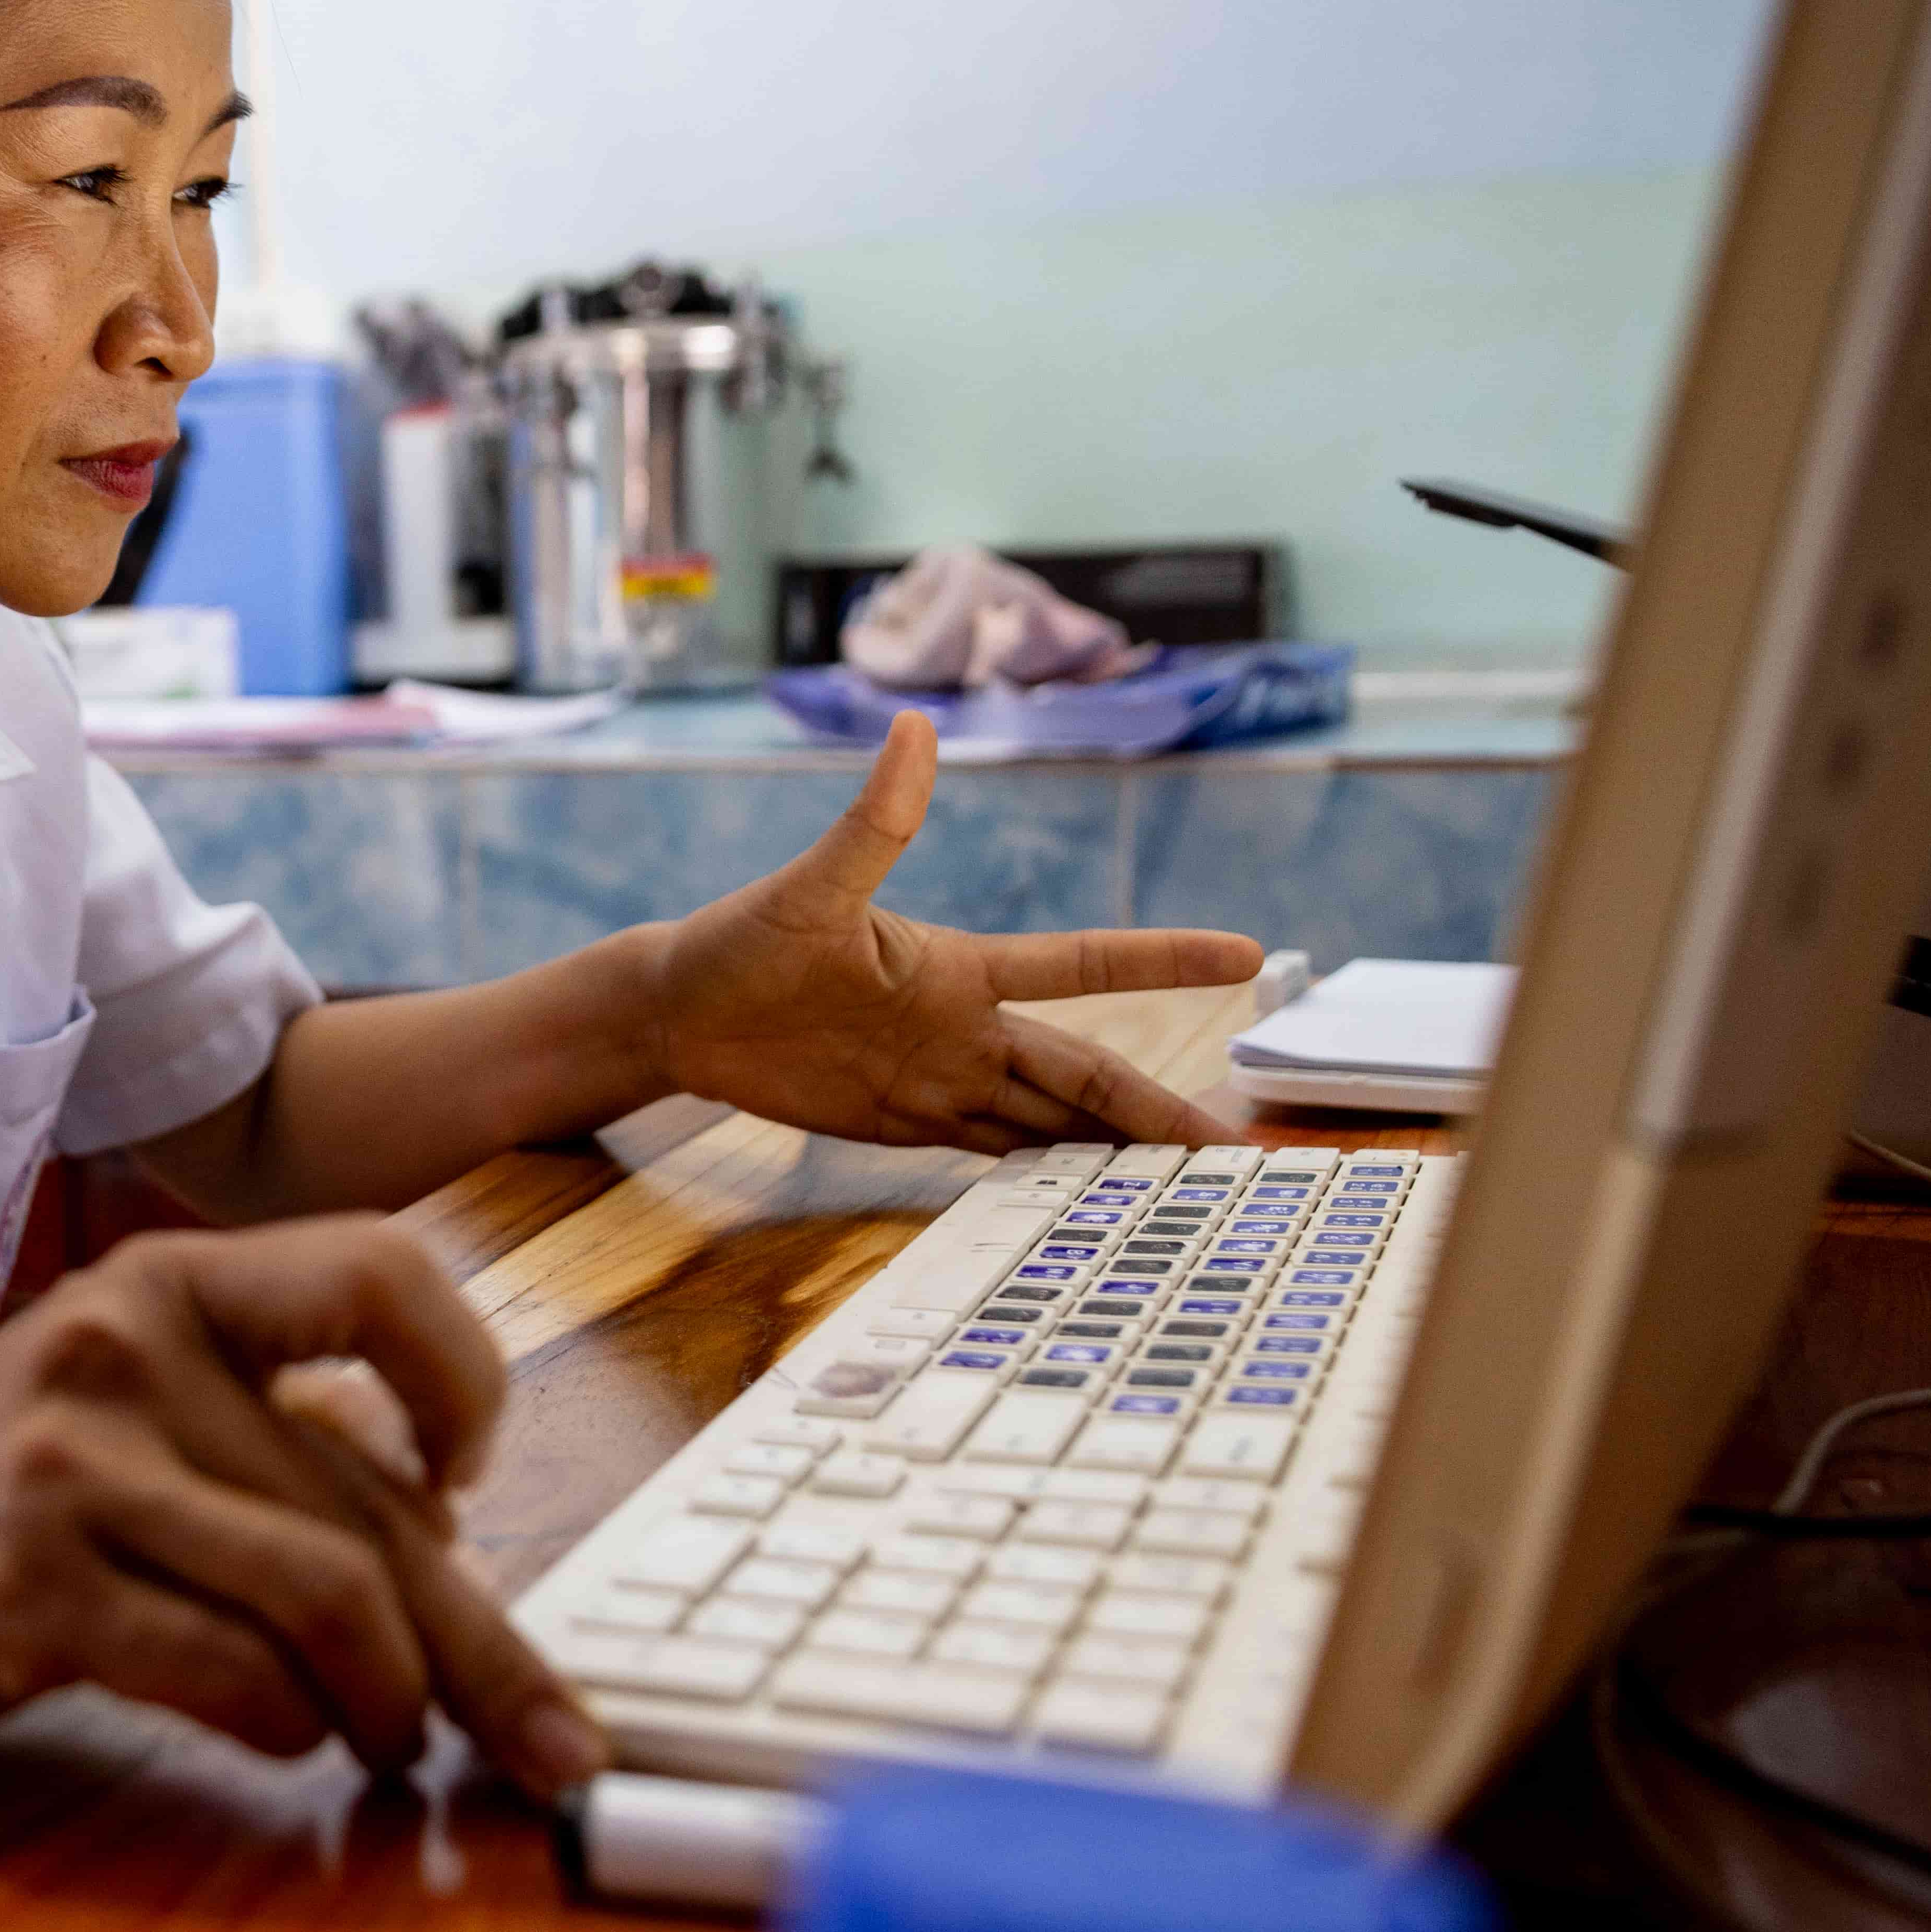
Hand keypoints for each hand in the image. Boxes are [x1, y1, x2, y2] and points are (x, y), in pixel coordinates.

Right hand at [0, 1217, 604, 1797]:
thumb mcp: (122, 1403)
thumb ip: (268, 1437)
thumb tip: (452, 1530)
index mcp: (168, 1279)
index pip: (384, 1274)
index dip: (467, 1380)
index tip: (470, 1483)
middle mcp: (126, 1347)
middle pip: (379, 1506)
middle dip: (490, 1651)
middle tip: (558, 1745)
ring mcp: (76, 1467)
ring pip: (327, 1599)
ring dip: (394, 1704)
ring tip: (392, 1744)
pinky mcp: (33, 1589)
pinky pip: (233, 1676)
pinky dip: (290, 1728)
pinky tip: (285, 1738)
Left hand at [645, 711, 1262, 1151]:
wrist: (683, 1013)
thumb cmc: (742, 941)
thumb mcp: (811, 891)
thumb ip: (872, 824)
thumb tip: (912, 728)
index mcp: (961, 969)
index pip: (1083, 964)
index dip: (1162, 959)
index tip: (1247, 953)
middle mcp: (967, 1027)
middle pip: (1085, 1071)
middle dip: (1159, 1109)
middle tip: (1238, 1148)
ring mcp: (942, 1079)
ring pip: (1051, 1120)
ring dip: (1115, 1152)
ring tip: (1187, 1188)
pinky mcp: (908, 1124)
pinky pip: (996, 1154)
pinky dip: (1047, 1177)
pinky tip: (1094, 1203)